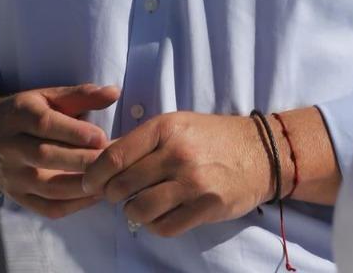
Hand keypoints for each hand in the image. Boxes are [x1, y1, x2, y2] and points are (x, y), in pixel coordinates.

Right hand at [0, 82, 119, 218]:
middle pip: (45, 156)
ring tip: (109, 180)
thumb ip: (80, 95)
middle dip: (82, 160)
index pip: (44, 124)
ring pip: (47, 187)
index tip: (102, 137)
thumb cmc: (23, 111)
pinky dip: (73, 206)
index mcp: (17, 115)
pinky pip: (46, 208)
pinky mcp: (16, 196)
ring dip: (81, 187)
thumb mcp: (46, 96)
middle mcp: (10, 146)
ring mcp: (12, 176)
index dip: (74, 132)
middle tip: (113, 161)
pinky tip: (95, 196)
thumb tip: (114, 92)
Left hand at [81, 111, 270, 237]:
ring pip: (140, 210)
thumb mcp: (177, 125)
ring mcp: (193, 182)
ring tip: (140, 205)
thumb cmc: (212, 137)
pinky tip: (161, 215)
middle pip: (123, 186)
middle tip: (118, 195)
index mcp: (165, 128)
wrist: (261, 151)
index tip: (90, 183)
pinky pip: (165, 227)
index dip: (95, 174)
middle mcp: (177, 153)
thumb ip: (142, 142)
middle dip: (113, 195)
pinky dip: (155, 225)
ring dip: (134, 212)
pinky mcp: (206, 206)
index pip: (114, 156)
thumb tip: (102, 161)